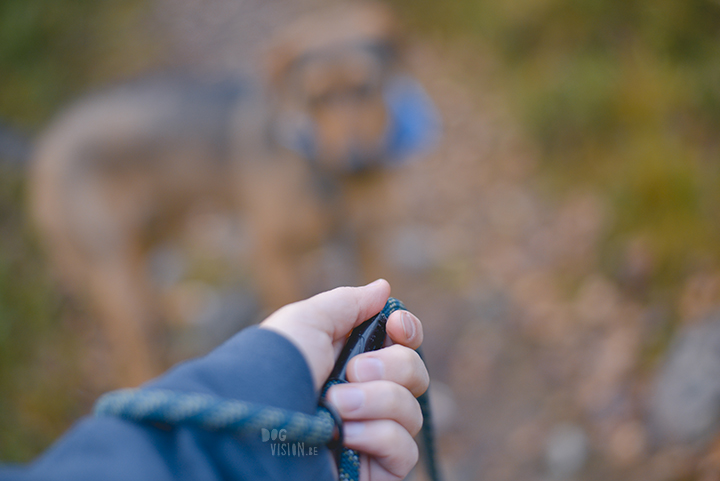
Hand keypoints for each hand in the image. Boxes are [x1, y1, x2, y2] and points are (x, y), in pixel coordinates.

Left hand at [260, 280, 428, 480]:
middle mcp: (364, 397)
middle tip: (350, 372)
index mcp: (349, 360)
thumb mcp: (306, 322)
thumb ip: (347, 303)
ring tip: (334, 406)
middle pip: (415, 374)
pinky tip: (344, 437)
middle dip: (390, 366)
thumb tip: (383, 288)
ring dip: (376, 401)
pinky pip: (405, 450)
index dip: (408, 331)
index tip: (396, 326)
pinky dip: (377, 437)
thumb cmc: (272, 369)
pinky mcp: (375, 471)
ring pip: (412, 411)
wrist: (251, 428)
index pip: (402, 344)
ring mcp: (371, 436)